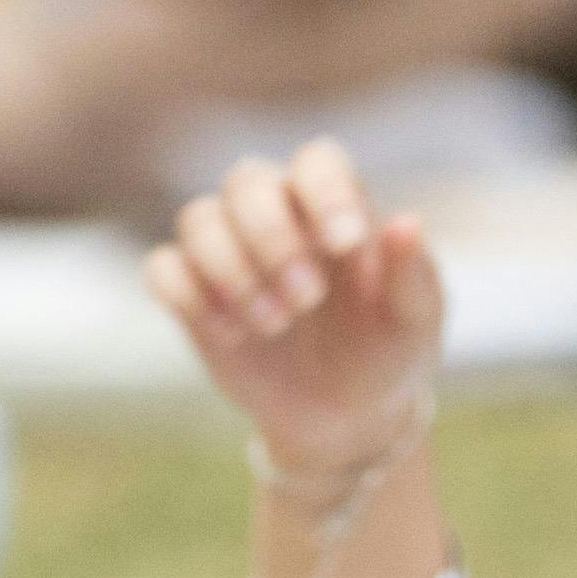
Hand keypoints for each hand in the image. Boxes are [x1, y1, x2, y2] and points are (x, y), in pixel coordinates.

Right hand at [144, 141, 442, 474]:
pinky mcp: (193, 292)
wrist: (344, 417)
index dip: (324, 192)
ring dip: (232, 271)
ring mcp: (228, 249)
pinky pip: (163, 268)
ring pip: (198, 217)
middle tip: (307, 301)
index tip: (344, 247)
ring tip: (274, 325)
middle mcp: (276, 214)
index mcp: (334, 207)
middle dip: (272, 240)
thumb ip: (413, 274)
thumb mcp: (413, 324)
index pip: (317, 160)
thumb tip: (406, 221)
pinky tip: (232, 335)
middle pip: (246, 180)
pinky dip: (190, 297)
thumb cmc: (385, 355)